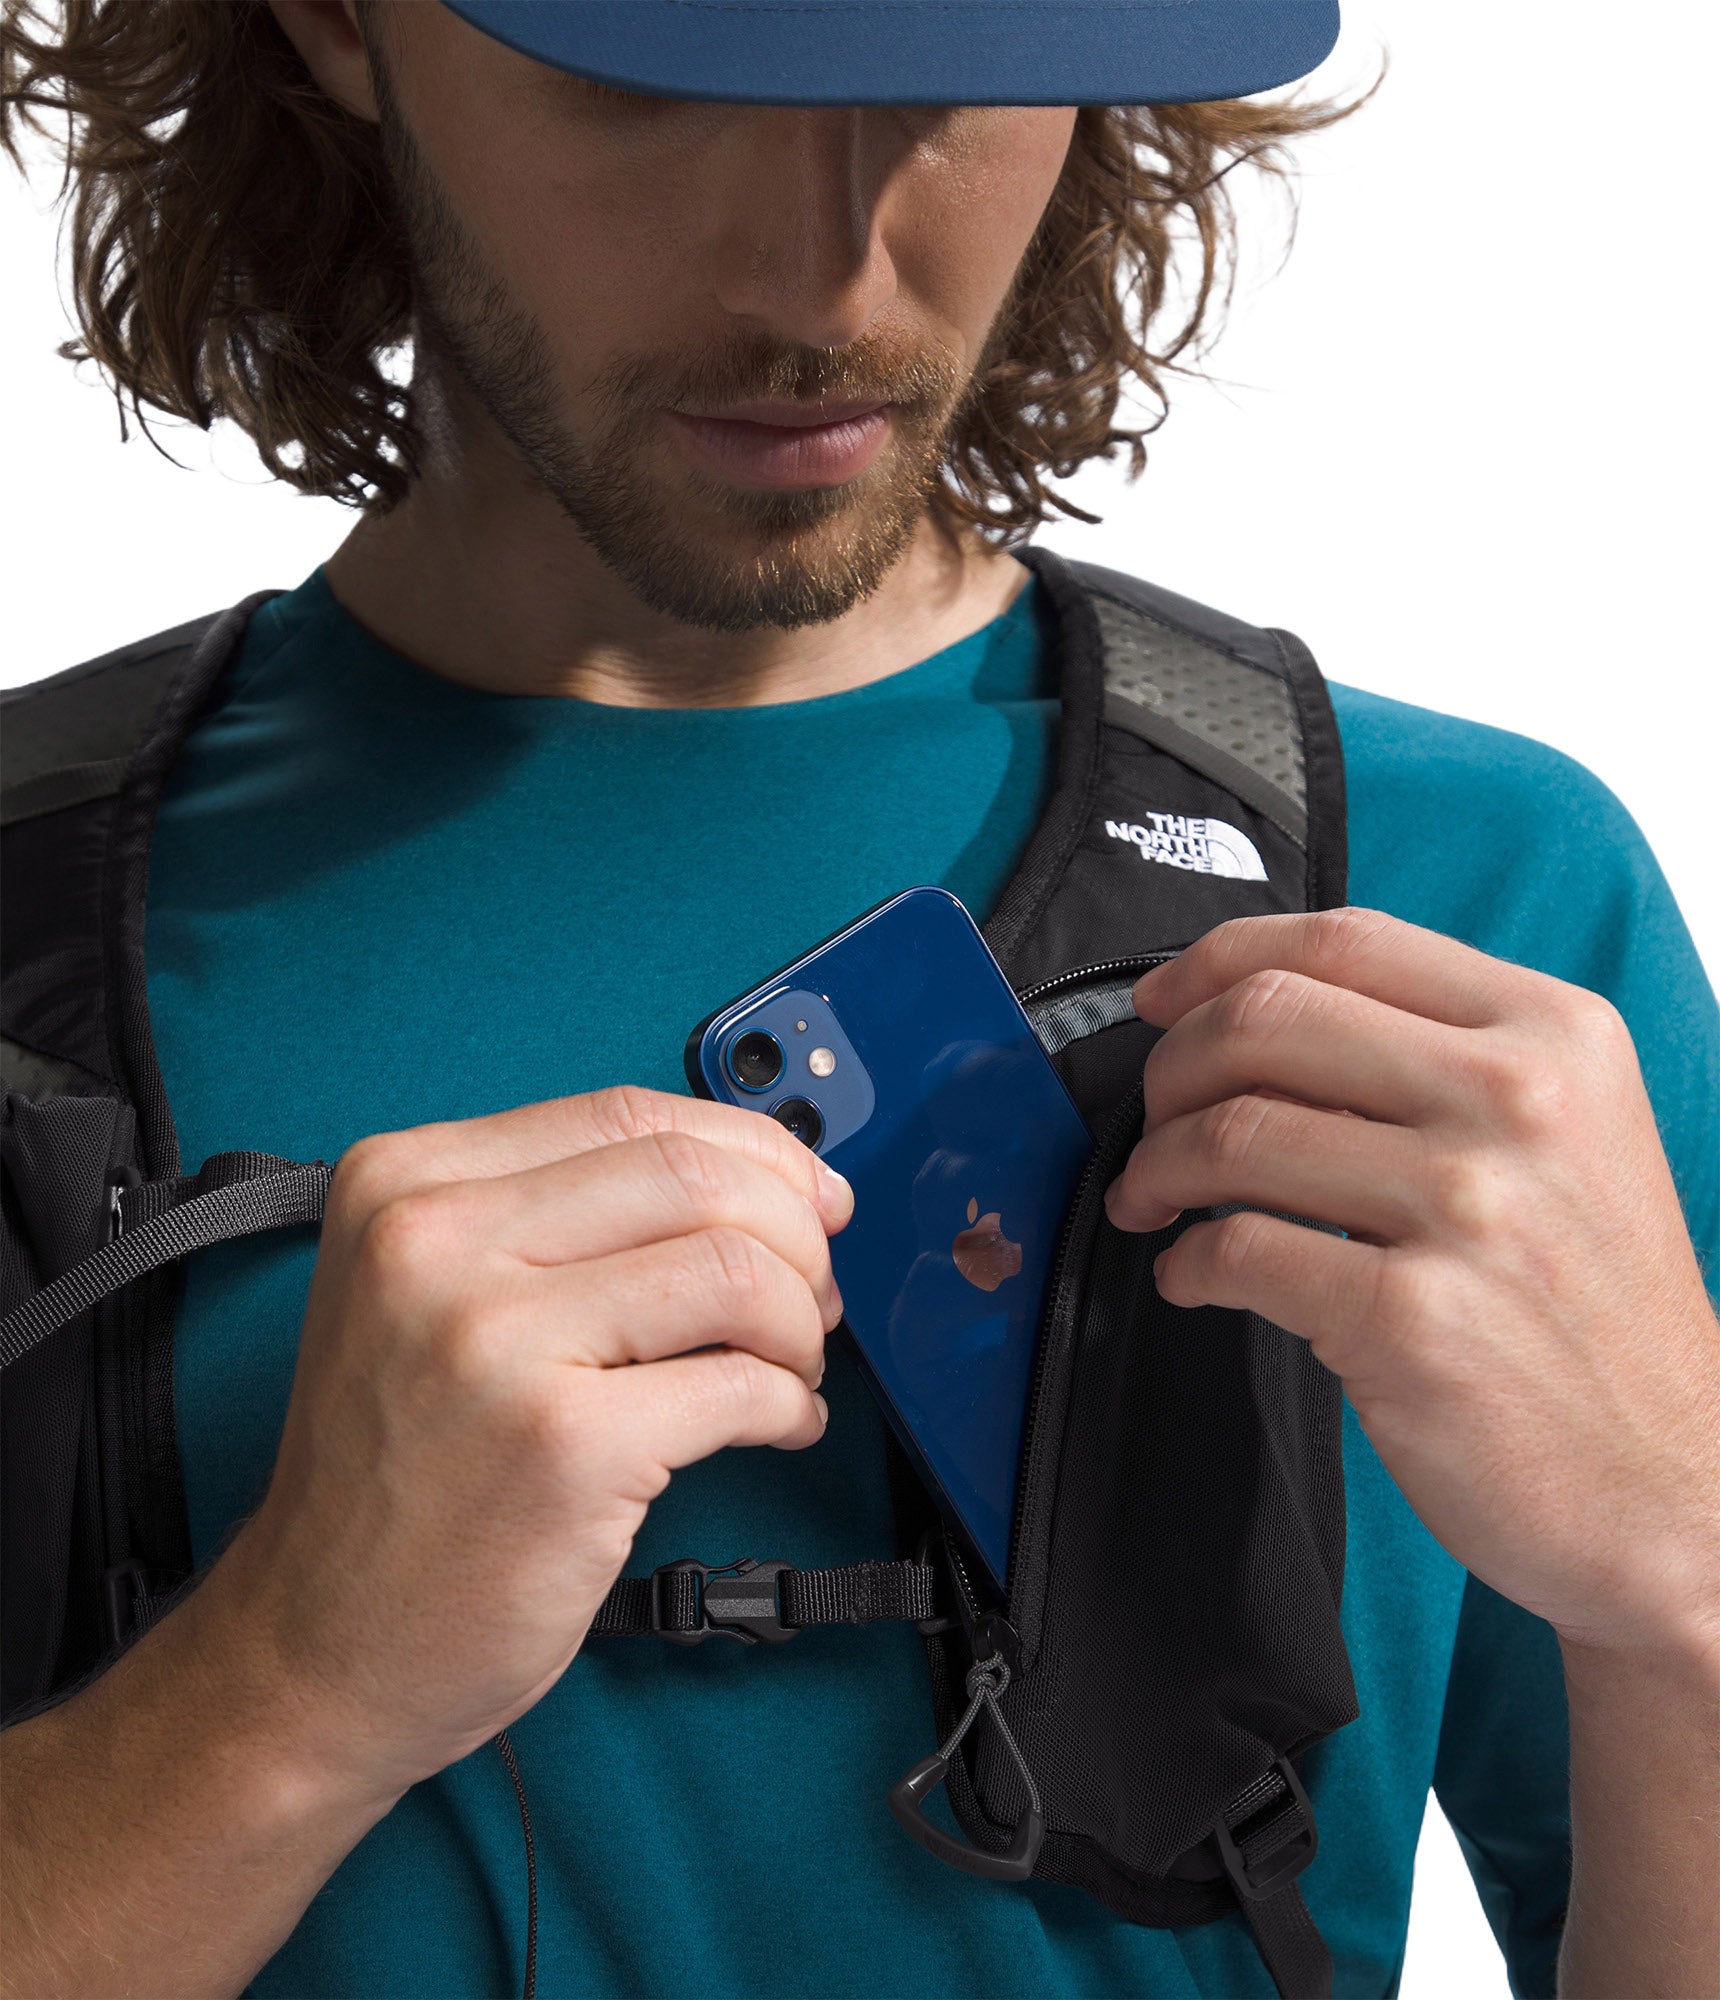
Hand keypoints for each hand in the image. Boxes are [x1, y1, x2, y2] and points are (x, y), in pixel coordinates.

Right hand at [206, 1086, 850, 1806]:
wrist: (314, 1648)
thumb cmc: (401, 1475)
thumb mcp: (427, 1295)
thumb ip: (559, 1218)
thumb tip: (761, 1180)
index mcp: (403, 1182)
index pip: (629, 1115)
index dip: (750, 1151)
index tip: (806, 1199)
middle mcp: (434, 1241)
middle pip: (695, 1176)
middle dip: (794, 1234)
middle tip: (811, 1298)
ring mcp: (495, 1342)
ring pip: (735, 1269)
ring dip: (799, 1324)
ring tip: (790, 1370)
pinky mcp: (564, 1446)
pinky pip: (741, 1384)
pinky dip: (793, 1404)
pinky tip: (780, 1427)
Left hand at [1105, 909, 1719, 1664]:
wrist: (1675, 1487)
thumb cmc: (1594, 1311)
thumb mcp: (1566, 1135)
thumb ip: (1438, 1055)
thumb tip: (1253, 1013)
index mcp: (1555, 1033)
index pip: (1344, 940)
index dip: (1219, 960)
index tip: (1162, 999)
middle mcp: (1520, 1102)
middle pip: (1267, 1018)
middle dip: (1171, 1067)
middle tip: (1154, 1121)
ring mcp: (1469, 1209)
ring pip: (1233, 1132)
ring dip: (1157, 1168)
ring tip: (1154, 1202)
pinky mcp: (1412, 1320)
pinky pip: (1236, 1251)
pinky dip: (1184, 1263)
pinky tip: (1195, 1277)